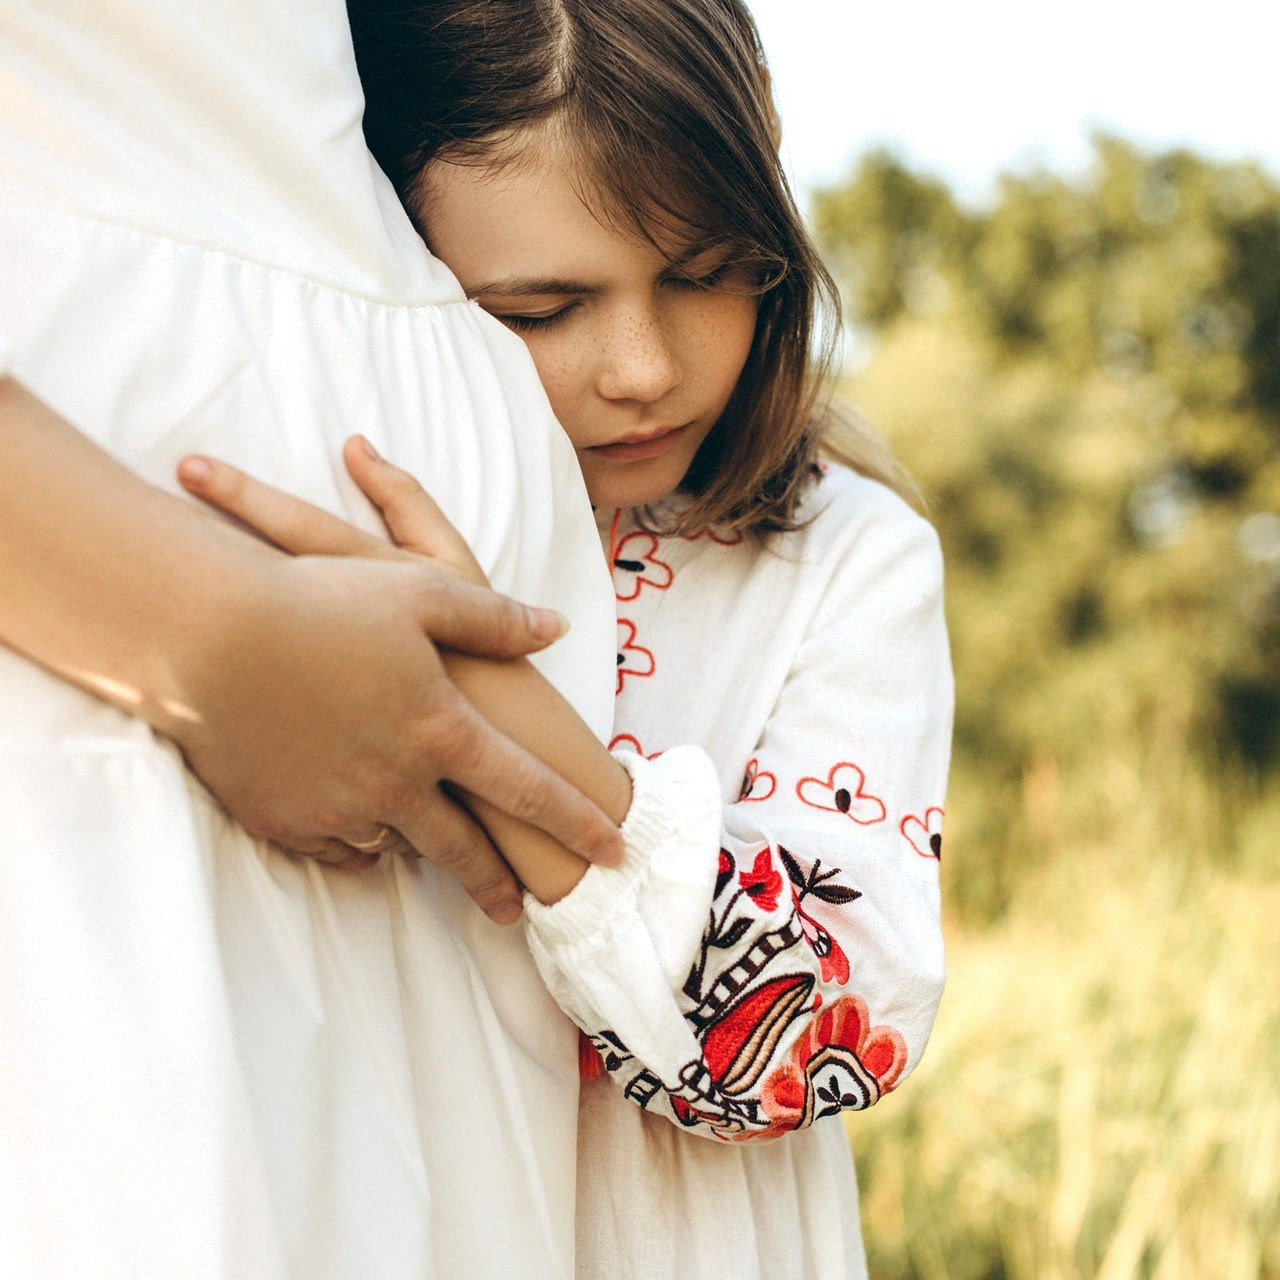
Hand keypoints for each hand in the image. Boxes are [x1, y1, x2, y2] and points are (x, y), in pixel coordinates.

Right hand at [175, 445, 622, 917]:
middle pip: (463, 850)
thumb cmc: (320, 600)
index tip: (611, 849)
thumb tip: (556, 626)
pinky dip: (356, 844)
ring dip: (420, 848)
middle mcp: (398, 782)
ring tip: (430, 851)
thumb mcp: (421, 589)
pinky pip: (335, 849)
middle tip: (520, 907)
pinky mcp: (284, 819)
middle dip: (497, 883)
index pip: (528, 786)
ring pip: (395, 846)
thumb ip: (493, 617)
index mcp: (443, 728)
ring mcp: (339, 807)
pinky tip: (360, 834)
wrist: (206, 635)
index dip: (576, 820)